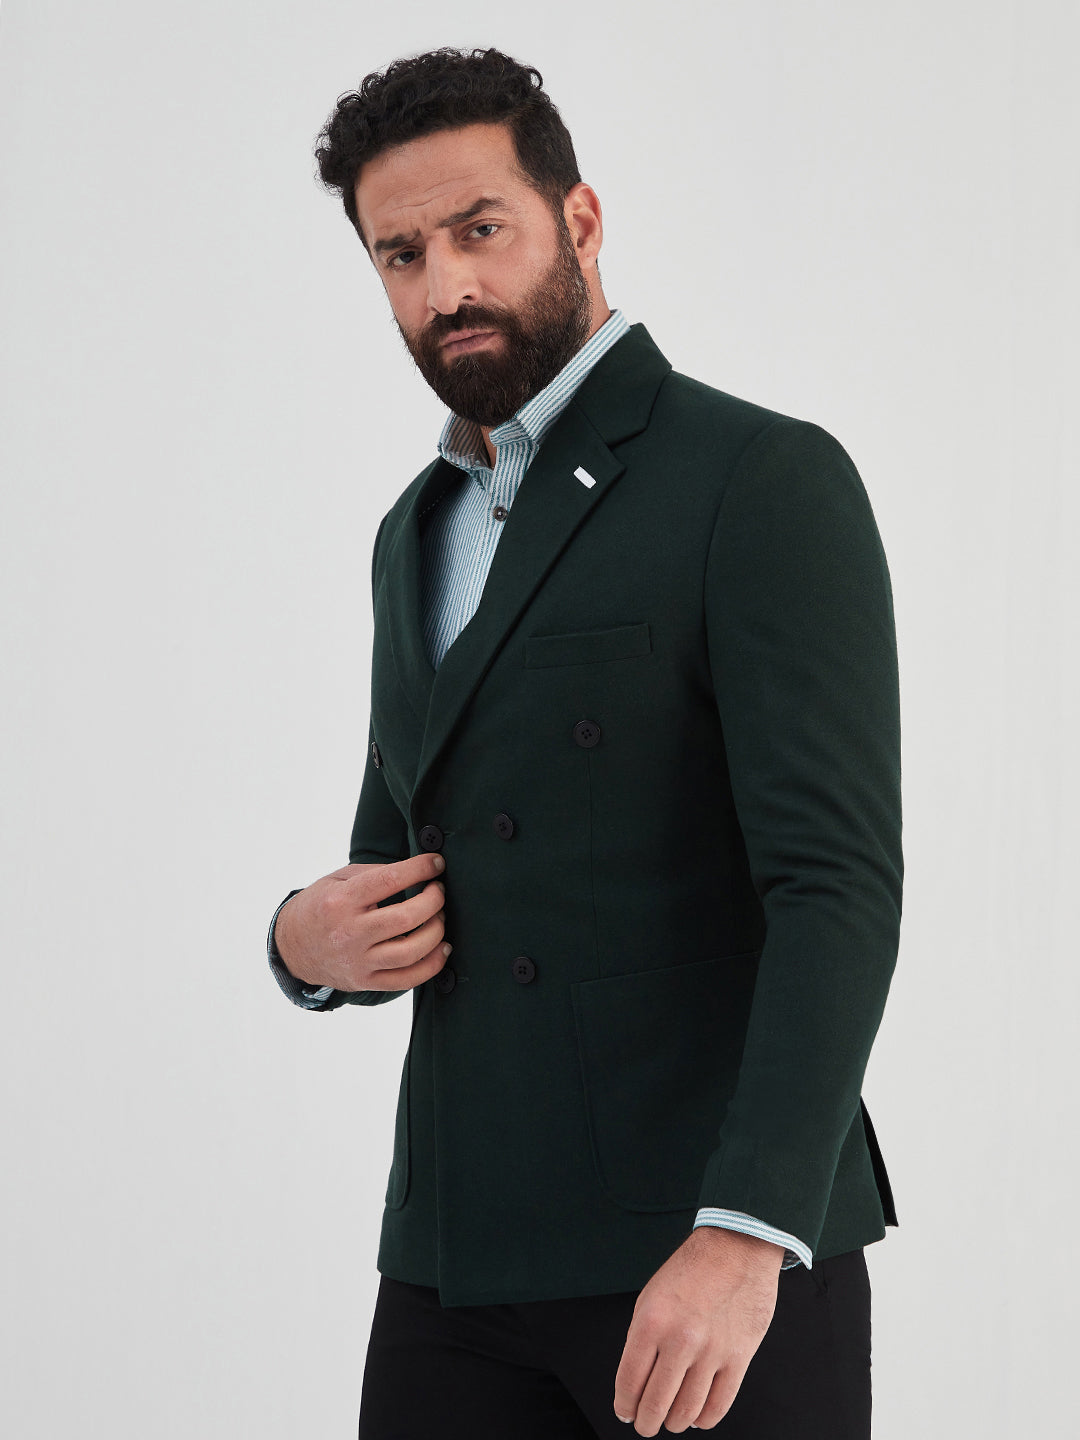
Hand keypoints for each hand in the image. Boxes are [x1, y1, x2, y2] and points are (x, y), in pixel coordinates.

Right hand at [274, 853, 448, 992]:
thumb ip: (374, 874)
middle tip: (438, 891)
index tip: (436, 863)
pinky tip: (441, 949)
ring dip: (436, 932)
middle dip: (434, 900)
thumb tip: (415, 870)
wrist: (291, 947)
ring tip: (440, 917)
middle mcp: (349, 932)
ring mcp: (357, 960)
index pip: (390, 880)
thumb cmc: (319, 907)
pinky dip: (432, 965)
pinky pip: (406, 980)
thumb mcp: (337, 880)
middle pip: (406, 917)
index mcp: (341, 901)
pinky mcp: (365, 981)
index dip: (420, 869)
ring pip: (410, 952)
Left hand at [613, 1226, 782, 1434]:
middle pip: (655, 1403)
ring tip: (670, 1421)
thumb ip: (642, 1339)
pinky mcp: (739, 1358)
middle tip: (644, 1424)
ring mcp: (711, 1351)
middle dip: (646, 1421)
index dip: (624, 1405)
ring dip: (674, 1423)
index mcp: (652, 1321)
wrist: (736, 1247)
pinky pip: (718, 1405)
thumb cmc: (692, 1269)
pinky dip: (704, 1419)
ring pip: (686, 1411)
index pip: (629, 1381)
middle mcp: (680, 1339)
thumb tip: (636, 1380)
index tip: (625, 1412)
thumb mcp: (651, 1296)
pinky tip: (697, 1416)